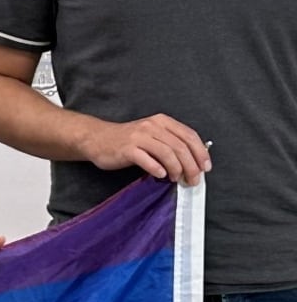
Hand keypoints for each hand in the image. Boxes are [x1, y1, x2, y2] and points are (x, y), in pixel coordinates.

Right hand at [81, 114, 210, 184]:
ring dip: (176, 169)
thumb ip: (171, 143)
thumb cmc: (127, 141)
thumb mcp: (152, 135)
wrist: (97, 139)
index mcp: (162, 121)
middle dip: (191, 166)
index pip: (189, 136)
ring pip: (167, 153)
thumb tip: (193, 161)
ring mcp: (139, 137)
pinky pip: (147, 160)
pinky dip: (157, 169)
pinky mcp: (127, 149)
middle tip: (193, 180)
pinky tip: (160, 175)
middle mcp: (152, 126)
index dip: (201, 153)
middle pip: (180, 146)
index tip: (205, 168)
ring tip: (176, 179)